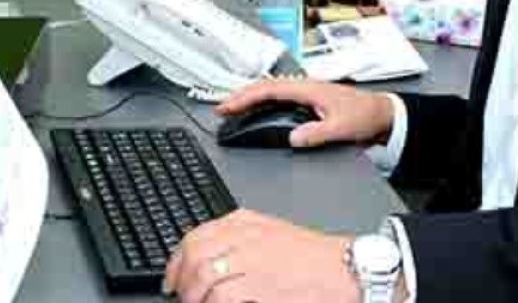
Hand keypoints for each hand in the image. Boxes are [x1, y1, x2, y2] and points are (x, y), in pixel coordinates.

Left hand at [163, 209, 357, 302]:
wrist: (346, 271)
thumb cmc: (314, 259)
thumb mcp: (272, 235)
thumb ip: (239, 239)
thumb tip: (207, 260)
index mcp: (246, 223)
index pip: (196, 236)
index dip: (176, 262)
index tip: (172, 279)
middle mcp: (245, 237)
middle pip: (194, 254)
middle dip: (180, 280)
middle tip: (181, 297)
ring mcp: (252, 260)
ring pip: (203, 276)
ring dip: (194, 297)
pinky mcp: (259, 286)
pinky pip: (220, 296)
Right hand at [218, 78, 394, 147]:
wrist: (384, 115)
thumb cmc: (366, 115)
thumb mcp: (342, 128)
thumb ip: (317, 134)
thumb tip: (294, 138)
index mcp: (309, 89)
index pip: (269, 89)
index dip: (245, 97)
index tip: (228, 106)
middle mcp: (306, 88)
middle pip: (265, 88)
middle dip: (241, 97)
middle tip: (221, 110)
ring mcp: (307, 94)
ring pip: (271, 92)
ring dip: (251, 99)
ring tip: (233, 111)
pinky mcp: (310, 103)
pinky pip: (280, 99)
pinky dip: (264, 104)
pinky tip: (258, 113)